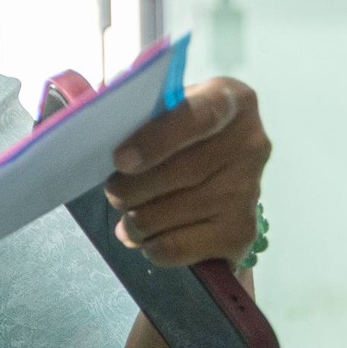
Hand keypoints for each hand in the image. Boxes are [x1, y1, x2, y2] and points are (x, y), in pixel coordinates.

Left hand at [107, 77, 270, 266]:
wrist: (218, 170)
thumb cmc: (176, 131)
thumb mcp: (164, 107)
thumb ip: (136, 110)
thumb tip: (95, 123)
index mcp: (231, 101)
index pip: (199, 116)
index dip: (157, 140)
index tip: (121, 160)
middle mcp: (251, 144)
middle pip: (185, 172)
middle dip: (134, 188)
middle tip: (113, 192)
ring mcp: (250, 190)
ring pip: (179, 212)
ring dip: (138, 220)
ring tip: (126, 217)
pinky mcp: (242, 231)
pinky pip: (183, 246)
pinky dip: (154, 246)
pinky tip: (145, 238)